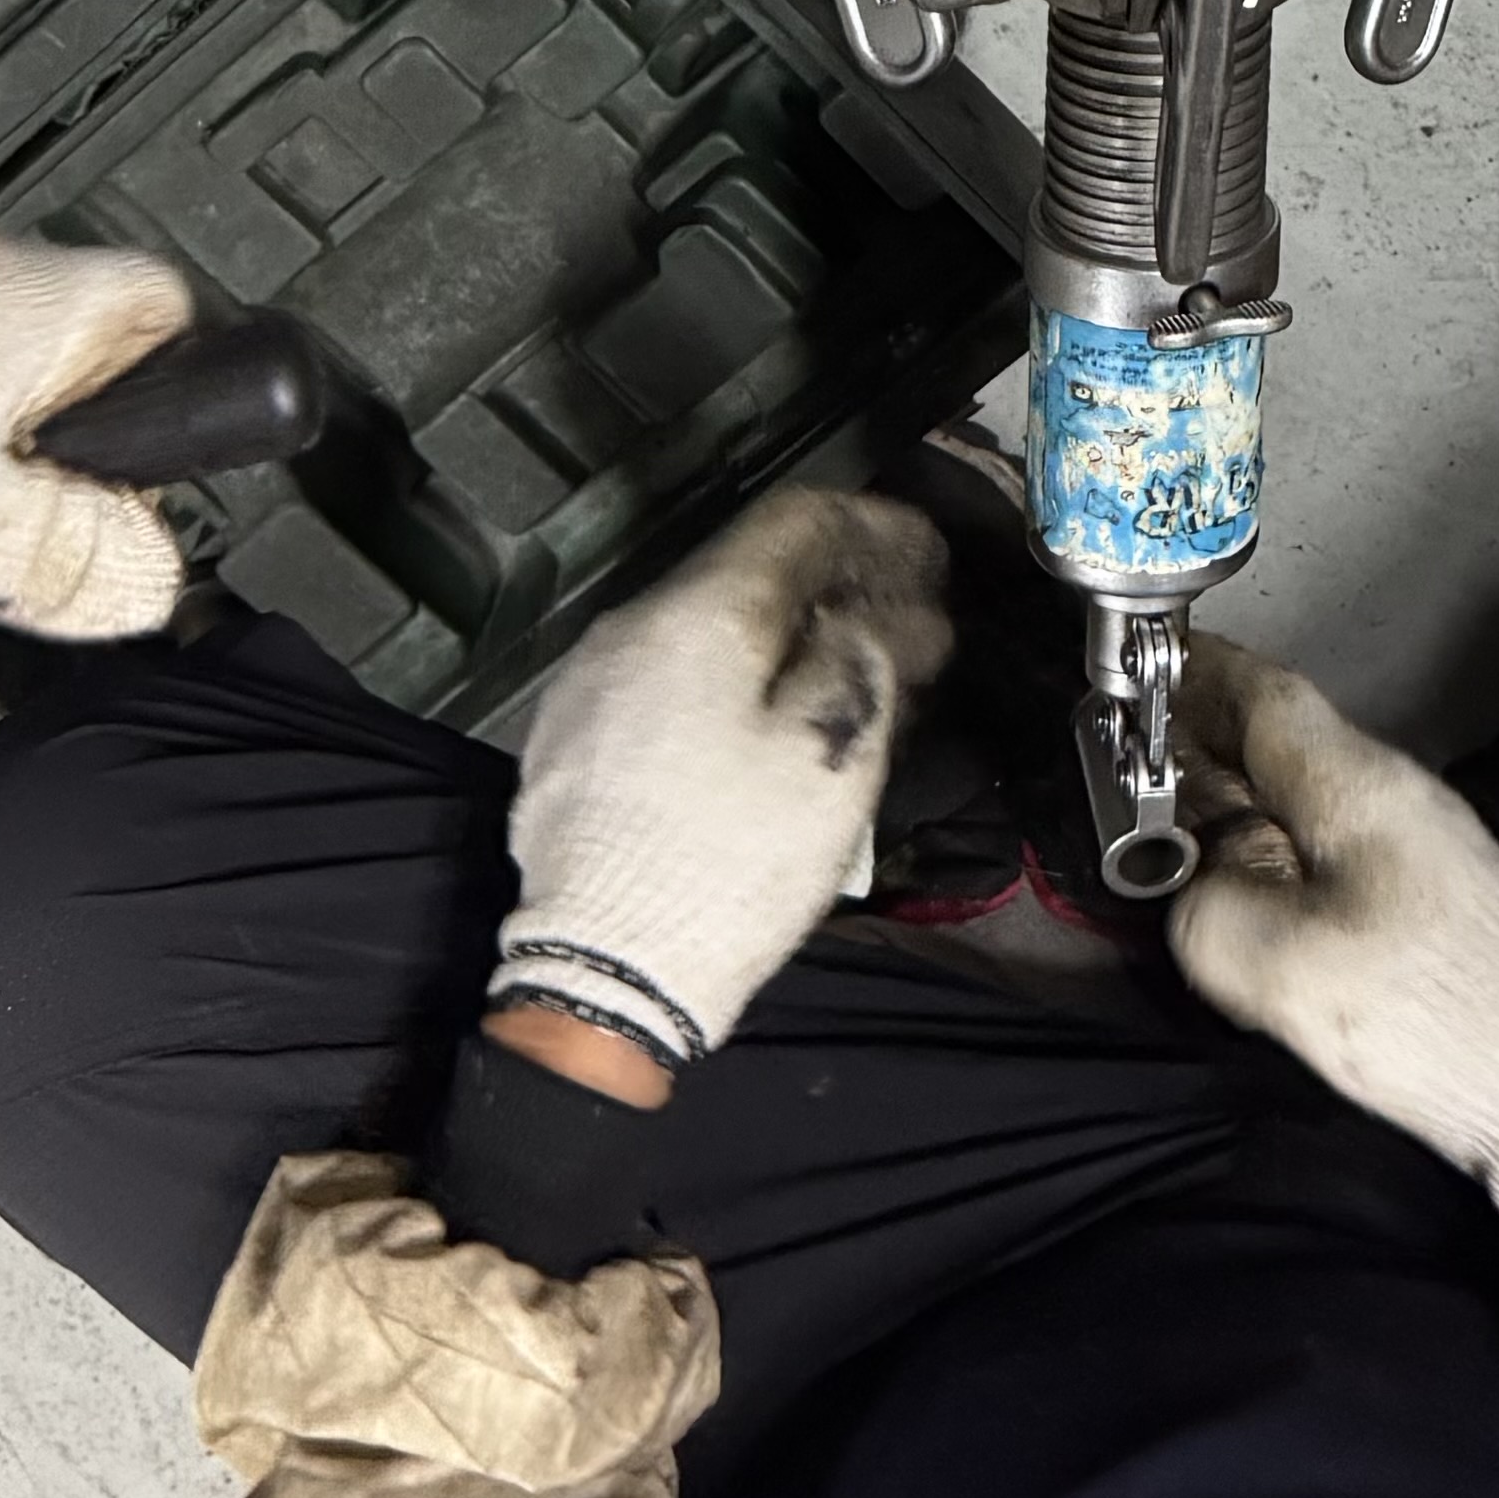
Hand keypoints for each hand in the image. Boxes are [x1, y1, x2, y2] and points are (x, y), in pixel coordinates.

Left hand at [489, 488, 950, 1082]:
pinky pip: (665, 678)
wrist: (605, 976)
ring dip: (780, 638)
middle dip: (835, 587)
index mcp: (699, 612)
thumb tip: (886, 615)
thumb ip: (865, 656)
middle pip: (748, 571)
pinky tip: (762, 726)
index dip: (876, 526)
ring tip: (842, 679)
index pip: (798, 521)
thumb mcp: (833, 755)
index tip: (928, 557)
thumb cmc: (731, 860)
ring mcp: (589, 684)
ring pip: (704, 628)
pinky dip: (726, 681)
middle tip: (902, 624)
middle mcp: (632, 624)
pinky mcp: (570, 741)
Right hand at [1169, 635, 1498, 1217]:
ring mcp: (1416, 845)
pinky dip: (1274, 848)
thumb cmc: (1430, 1014)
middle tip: (1134, 755)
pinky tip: (1246, 887)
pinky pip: (1330, 845)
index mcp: (1359, 786)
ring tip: (1172, 822)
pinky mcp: (1426, 898)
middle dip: (1206, 742)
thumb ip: (1209, 915)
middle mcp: (1392, 796)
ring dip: (1238, 801)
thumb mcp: (1283, 968)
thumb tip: (1196, 893)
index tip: (1147, 663)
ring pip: (1306, 797)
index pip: (1265, 697)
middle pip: (1283, 744)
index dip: (1199, 676)